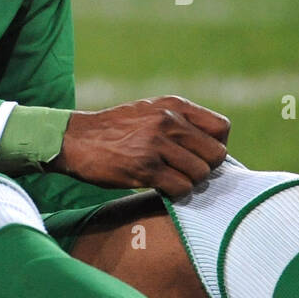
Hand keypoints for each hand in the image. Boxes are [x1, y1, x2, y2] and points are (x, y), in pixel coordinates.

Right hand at [49, 95, 229, 197]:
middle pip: (216, 154)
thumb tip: (215, 147)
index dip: (216, 145)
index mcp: (173, 105)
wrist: (76, 139)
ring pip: (200, 173)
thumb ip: (180, 122)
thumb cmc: (116, 129)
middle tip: (187, 171)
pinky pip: (181, 187)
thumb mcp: (150, 111)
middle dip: (205, 167)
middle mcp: (168, 121)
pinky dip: (176, 192)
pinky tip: (162, 186)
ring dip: (189, 182)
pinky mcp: (145, 168)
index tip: (201, 154)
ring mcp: (157, 144)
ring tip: (172, 178)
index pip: (221, 127)